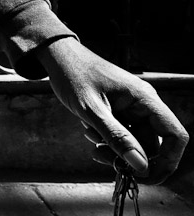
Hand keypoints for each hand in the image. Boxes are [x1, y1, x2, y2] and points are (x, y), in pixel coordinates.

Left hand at [36, 37, 188, 183]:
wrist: (59, 58)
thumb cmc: (74, 76)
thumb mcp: (92, 110)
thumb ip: (116, 137)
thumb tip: (141, 165)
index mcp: (145, 99)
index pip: (174, 135)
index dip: (167, 161)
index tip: (145, 177)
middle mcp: (143, 104)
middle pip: (151, 144)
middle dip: (129, 156)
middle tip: (102, 158)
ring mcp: (132, 107)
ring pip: (134, 141)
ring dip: (114, 148)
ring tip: (91, 140)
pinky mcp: (119, 110)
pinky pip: (122, 133)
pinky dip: (107, 139)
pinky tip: (89, 131)